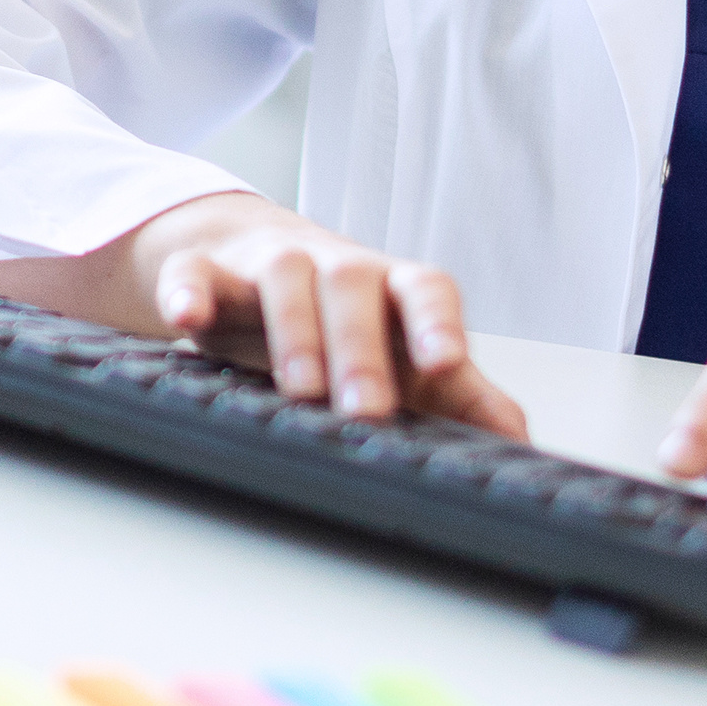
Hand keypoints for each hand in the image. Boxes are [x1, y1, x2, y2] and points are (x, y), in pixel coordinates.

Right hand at [106, 193, 526, 435]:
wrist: (252, 260)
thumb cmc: (346, 319)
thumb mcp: (404, 354)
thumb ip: (462, 397)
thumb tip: (521, 445)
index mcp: (392, 289)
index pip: (424, 288)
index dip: (436, 322)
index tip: (445, 360)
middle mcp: (335, 268)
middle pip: (353, 286)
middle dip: (360, 347)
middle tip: (367, 409)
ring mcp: (268, 265)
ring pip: (284, 278)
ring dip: (294, 330)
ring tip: (298, 387)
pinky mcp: (207, 272)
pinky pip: (194, 275)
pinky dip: (190, 293)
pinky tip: (186, 321)